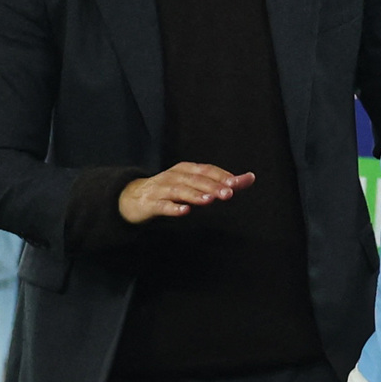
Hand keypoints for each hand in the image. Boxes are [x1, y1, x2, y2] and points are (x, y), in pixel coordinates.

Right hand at [118, 162, 253, 223]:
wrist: (132, 198)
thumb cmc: (168, 191)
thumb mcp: (192, 184)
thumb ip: (218, 183)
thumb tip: (248, 179)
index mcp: (185, 170)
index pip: (206, 170)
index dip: (222, 175)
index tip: (238, 183)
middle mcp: (173, 176)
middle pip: (195, 179)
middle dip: (212, 186)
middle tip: (228, 194)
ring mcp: (161, 189)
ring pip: (179, 190)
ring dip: (194, 194)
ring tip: (209, 201)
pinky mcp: (150, 203)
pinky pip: (162, 205)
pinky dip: (173, 208)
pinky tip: (184, 211)